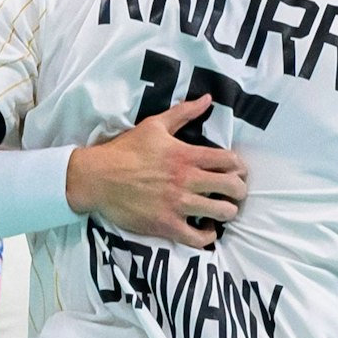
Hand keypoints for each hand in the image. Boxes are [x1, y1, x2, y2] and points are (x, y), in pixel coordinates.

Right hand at [67, 96, 246, 248]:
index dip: (239, 167)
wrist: (97, 178)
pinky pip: (198, 238)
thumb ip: (183, 113)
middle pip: (233, 188)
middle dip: (239, 191)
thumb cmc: (125, 151)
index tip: (236, 171)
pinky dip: (207, 235)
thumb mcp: (155, 125)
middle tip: (233, 193)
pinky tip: (204, 228)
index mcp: (186, 155)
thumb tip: (207, 99)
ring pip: (222, 212)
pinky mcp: (166, 225)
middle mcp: (187, 180)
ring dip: (227, 212)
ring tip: (220, 210)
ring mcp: (177, 205)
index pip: (230, 161)